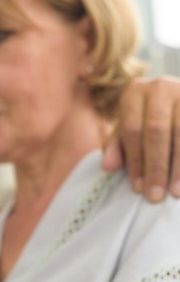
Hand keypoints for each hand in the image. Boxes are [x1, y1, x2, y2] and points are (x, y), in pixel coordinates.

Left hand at [103, 75, 179, 201]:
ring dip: (179, 166)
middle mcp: (161, 87)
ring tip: (175, 192)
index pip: (132, 131)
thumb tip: (108, 167)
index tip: (138, 188)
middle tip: (155, 195)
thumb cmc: (145, 117)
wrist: (175, 97)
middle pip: (157, 132)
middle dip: (156, 166)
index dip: (135, 161)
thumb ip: (116, 147)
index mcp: (135, 91)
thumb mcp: (127, 128)